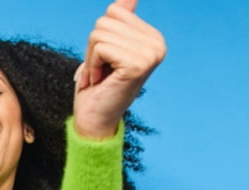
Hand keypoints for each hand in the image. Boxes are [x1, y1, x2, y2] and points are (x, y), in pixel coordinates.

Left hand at [73, 0, 166, 138]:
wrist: (95, 119)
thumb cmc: (98, 85)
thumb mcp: (107, 47)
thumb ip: (121, 21)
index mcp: (153, 38)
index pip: (114, 11)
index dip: (100, 35)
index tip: (105, 60)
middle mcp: (157, 45)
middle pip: (105, 20)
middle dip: (93, 46)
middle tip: (100, 71)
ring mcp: (150, 54)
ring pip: (99, 33)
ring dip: (90, 57)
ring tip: (100, 76)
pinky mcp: (137, 64)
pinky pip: (100, 47)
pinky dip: (92, 65)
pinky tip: (100, 81)